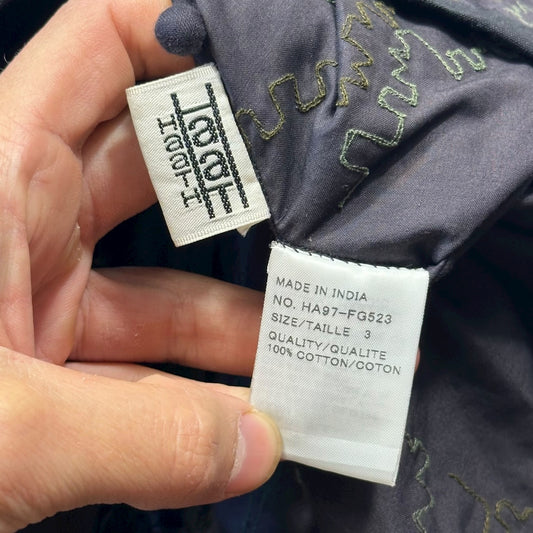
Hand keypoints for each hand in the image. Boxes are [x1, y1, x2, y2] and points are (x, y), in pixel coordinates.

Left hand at [0, 0, 279, 529]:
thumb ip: (131, 436)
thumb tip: (255, 446)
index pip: (101, 52)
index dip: (183, 33)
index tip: (270, 64)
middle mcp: (25, 226)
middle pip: (161, 172)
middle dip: (244, 188)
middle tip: (323, 207)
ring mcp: (44, 306)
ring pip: (167, 291)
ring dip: (236, 324)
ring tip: (308, 347)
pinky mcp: (53, 377)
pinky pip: (147, 370)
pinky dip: (198, 397)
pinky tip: (251, 423)